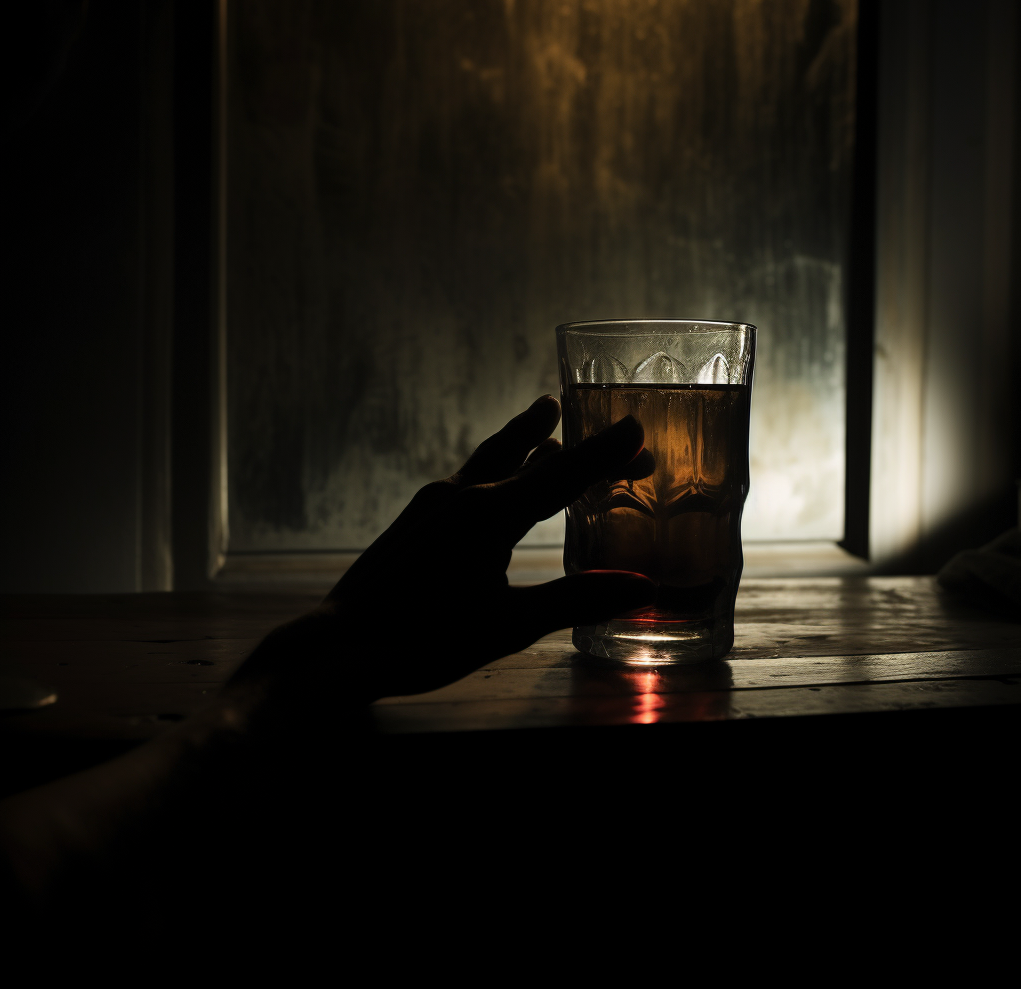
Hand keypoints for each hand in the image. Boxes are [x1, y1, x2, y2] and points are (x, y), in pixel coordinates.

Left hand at [230, 395, 655, 703]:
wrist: (337, 646)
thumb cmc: (424, 640)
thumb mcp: (509, 624)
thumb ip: (576, 600)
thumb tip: (640, 588)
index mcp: (490, 514)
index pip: (563, 475)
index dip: (604, 452)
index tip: (635, 427)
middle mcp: (461, 494)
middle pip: (532, 460)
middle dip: (578, 450)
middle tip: (618, 441)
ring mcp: (433, 502)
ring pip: (492, 458)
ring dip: (526, 440)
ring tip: (546, 418)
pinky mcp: (416, 517)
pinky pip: (468, 476)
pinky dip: (497, 467)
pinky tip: (496, 478)